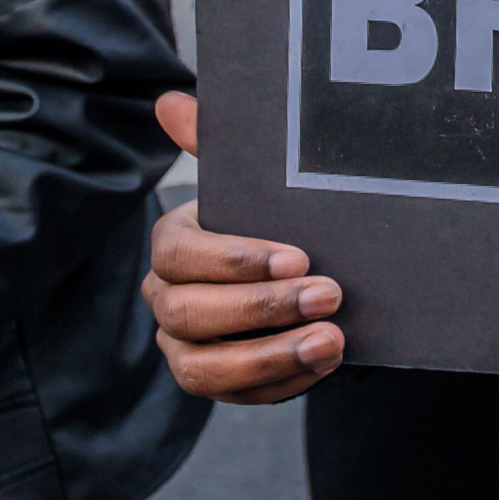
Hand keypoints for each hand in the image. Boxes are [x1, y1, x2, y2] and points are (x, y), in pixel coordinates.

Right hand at [142, 92, 345, 403]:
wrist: (293, 265)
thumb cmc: (265, 214)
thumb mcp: (248, 178)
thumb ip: (213, 141)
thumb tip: (171, 102)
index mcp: (171, 247)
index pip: (183, 257)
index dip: (236, 260)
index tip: (298, 255)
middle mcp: (167, 301)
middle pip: (192, 315)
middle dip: (263, 309)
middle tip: (329, 295)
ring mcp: (185, 349)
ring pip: (206, 368)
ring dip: (272, 357)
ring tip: (331, 340)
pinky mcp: (218, 383)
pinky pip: (240, 397)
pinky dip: (282, 383)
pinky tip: (323, 364)